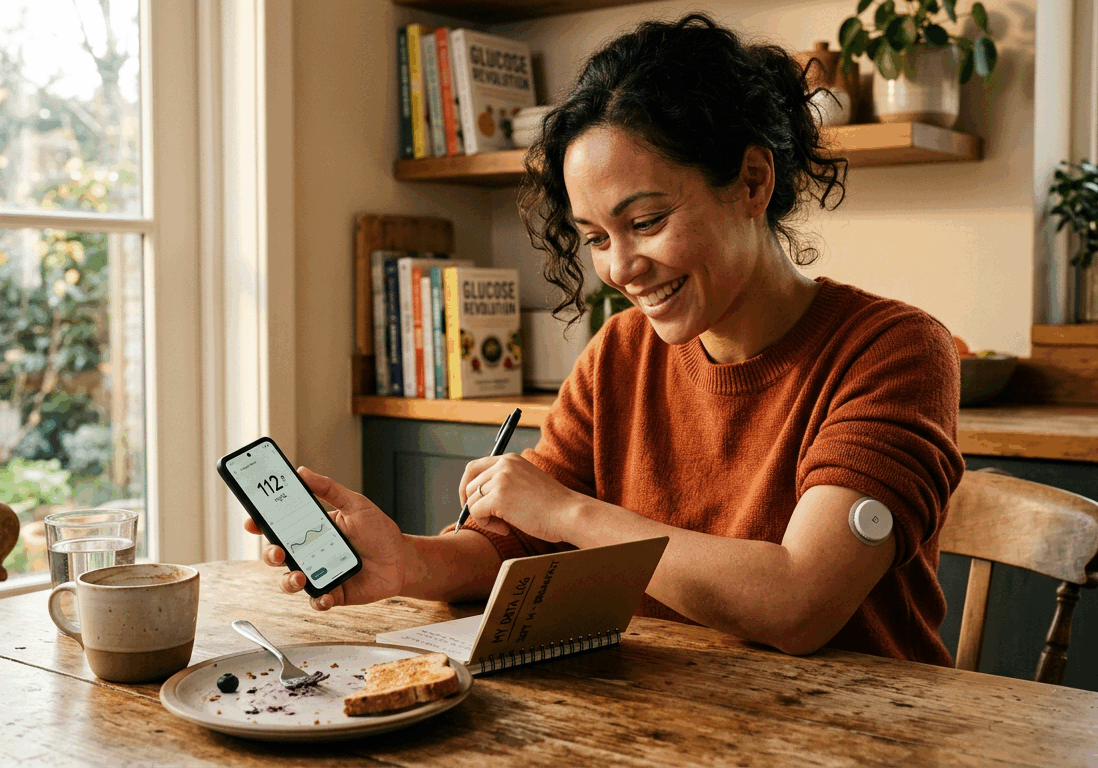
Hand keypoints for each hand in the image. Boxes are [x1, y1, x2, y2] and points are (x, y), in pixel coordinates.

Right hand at [243, 467, 404, 610]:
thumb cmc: (378, 531)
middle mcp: (310, 553)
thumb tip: (302, 472)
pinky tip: (325, 595)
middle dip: (270, 555)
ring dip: (289, 581)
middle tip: (277, 552)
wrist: (402, 559)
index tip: (251, 521)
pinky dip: (318, 600)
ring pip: (291, 581)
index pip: (278, 527)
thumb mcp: (355, 505)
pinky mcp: (333, 593)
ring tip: (300, 577)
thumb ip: (329, 489)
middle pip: (278, 555)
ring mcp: (319, 574)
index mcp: (311, 530)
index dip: (260, 524)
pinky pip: (317, 601)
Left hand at [460, 453, 582, 542]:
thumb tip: (478, 497)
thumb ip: (505, 483)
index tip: (471, 502)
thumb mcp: (526, 483)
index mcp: (510, 459)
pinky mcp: (499, 497)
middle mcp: (504, 464)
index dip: (467, 486)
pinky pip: (476, 513)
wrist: (569, 513)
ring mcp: (501, 479)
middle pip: (469, 484)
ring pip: (471, 500)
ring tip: (504, 526)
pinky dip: (487, 525)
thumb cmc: (553, 506)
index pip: (474, 467)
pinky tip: (506, 530)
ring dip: (483, 517)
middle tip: (485, 518)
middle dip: (471, 504)